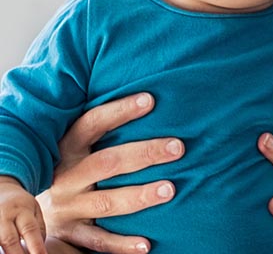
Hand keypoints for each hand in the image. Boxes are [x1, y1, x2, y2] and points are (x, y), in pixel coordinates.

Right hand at [0, 176, 45, 253]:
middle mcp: (4, 215)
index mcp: (21, 210)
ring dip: (4, 252)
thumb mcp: (35, 210)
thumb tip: (40, 250)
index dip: (36, 246)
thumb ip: (39, 228)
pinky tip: (3, 252)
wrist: (2, 191)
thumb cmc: (22, 206)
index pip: (30, 230)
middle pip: (9, 239)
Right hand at [38, 93, 182, 253]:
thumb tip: (152, 100)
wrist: (28, 215)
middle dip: (144, 153)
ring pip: (107, 202)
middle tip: (178, 147)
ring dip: (140, 196)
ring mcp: (67, 207)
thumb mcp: (76, 151)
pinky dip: (122, 244)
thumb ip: (103, 133)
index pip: (91, 124)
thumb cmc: (69, 172)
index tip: (150, 99)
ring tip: (170, 189)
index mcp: (67, 151)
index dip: (119, 111)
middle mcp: (65, 178)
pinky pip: (99, 241)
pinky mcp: (71, 234)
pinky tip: (146, 244)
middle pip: (107, 163)